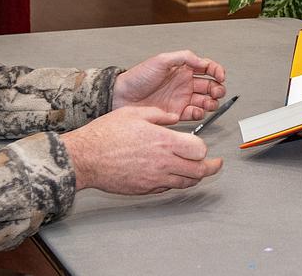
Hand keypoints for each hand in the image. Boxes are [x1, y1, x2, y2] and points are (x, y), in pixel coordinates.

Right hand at [62, 106, 222, 193]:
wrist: (86, 157)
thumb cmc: (106, 134)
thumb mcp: (134, 113)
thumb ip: (159, 114)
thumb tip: (173, 116)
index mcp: (163, 141)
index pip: (198, 150)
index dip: (203, 148)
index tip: (202, 145)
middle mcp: (162, 162)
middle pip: (198, 171)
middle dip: (210, 168)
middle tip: (215, 165)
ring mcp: (154, 178)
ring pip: (185, 183)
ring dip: (196, 178)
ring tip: (199, 172)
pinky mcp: (144, 188)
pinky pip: (167, 188)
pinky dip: (175, 183)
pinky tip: (173, 176)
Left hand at [112, 50, 226, 119]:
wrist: (122, 96)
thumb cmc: (138, 77)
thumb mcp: (161, 60)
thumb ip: (184, 57)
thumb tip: (202, 61)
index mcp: (183, 69)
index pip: (206, 68)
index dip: (217, 71)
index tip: (220, 76)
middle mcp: (184, 83)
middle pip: (210, 86)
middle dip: (217, 88)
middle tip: (216, 91)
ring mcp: (181, 98)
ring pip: (205, 101)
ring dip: (211, 102)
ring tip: (209, 102)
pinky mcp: (176, 113)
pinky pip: (193, 114)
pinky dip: (199, 113)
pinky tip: (196, 110)